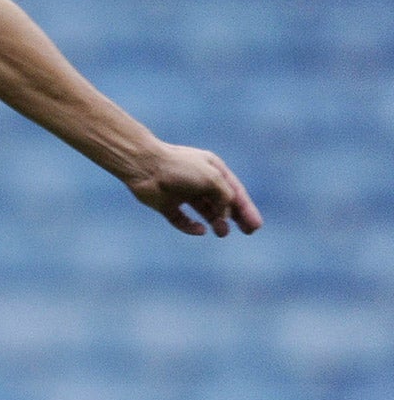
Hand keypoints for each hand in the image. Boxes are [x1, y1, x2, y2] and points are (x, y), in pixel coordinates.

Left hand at [126, 142, 262, 235]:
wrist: (144, 166)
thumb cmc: (180, 168)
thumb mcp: (212, 178)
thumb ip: (225, 196)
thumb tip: (225, 214)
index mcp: (212, 169)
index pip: (234, 191)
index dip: (246, 209)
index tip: (256, 226)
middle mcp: (198, 180)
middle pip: (221, 202)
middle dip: (235, 216)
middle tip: (248, 232)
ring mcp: (181, 193)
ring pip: (204, 211)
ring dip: (216, 221)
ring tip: (222, 232)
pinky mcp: (166, 204)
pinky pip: (181, 220)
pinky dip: (191, 226)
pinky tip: (200, 229)